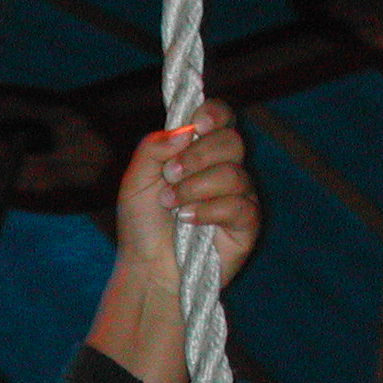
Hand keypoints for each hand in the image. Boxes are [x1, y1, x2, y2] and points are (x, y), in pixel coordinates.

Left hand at [113, 99, 259, 291]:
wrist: (146, 268)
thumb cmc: (142, 224)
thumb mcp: (136, 181)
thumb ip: (153, 148)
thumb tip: (184, 129)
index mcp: (200, 151)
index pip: (221, 118)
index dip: (214, 114)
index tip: (197, 124)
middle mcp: (224, 168)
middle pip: (231, 141)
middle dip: (197, 156)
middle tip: (170, 176)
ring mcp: (239, 196)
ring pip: (234, 174)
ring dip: (195, 188)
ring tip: (171, 204)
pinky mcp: (246, 224)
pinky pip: (240, 206)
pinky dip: (209, 211)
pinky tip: (187, 220)